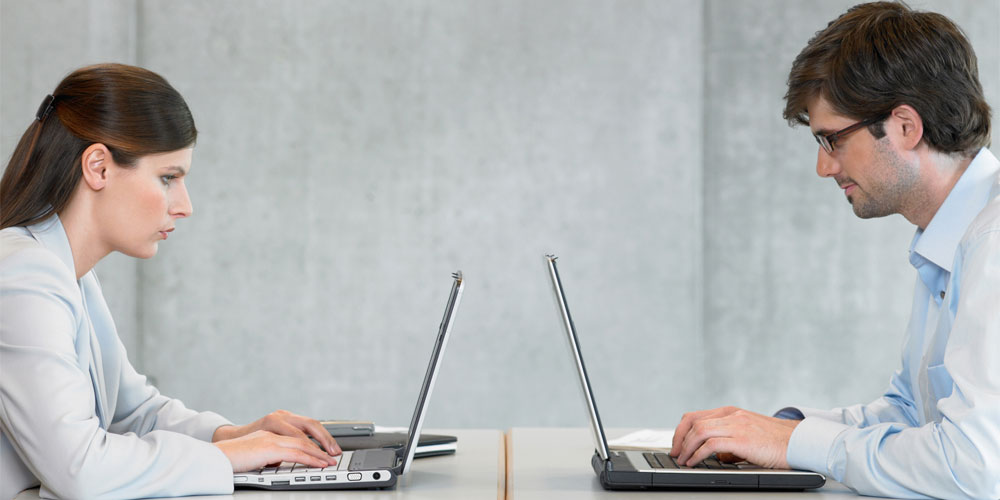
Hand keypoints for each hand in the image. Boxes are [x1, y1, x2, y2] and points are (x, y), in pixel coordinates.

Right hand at [214, 430, 338, 472]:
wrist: (216, 455)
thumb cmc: (233, 456)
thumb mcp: (258, 451)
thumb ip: (271, 453)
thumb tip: (281, 462)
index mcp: (273, 426)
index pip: (301, 428)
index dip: (317, 438)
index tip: (327, 448)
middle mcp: (275, 426)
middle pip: (308, 430)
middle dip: (324, 442)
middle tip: (335, 453)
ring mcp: (273, 435)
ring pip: (304, 442)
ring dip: (320, 452)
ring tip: (331, 461)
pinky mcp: (270, 446)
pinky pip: (297, 452)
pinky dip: (311, 459)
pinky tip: (320, 464)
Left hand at [669, 406, 799, 468]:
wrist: (800, 442)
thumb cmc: (776, 442)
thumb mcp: (749, 435)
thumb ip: (730, 441)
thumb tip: (716, 456)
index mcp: (731, 412)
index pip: (695, 416)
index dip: (681, 431)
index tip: (676, 445)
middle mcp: (732, 415)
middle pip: (693, 422)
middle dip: (678, 439)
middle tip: (675, 454)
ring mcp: (737, 425)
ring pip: (699, 431)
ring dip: (686, 447)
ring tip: (682, 460)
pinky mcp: (742, 439)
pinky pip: (711, 445)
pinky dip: (698, 455)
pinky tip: (695, 463)